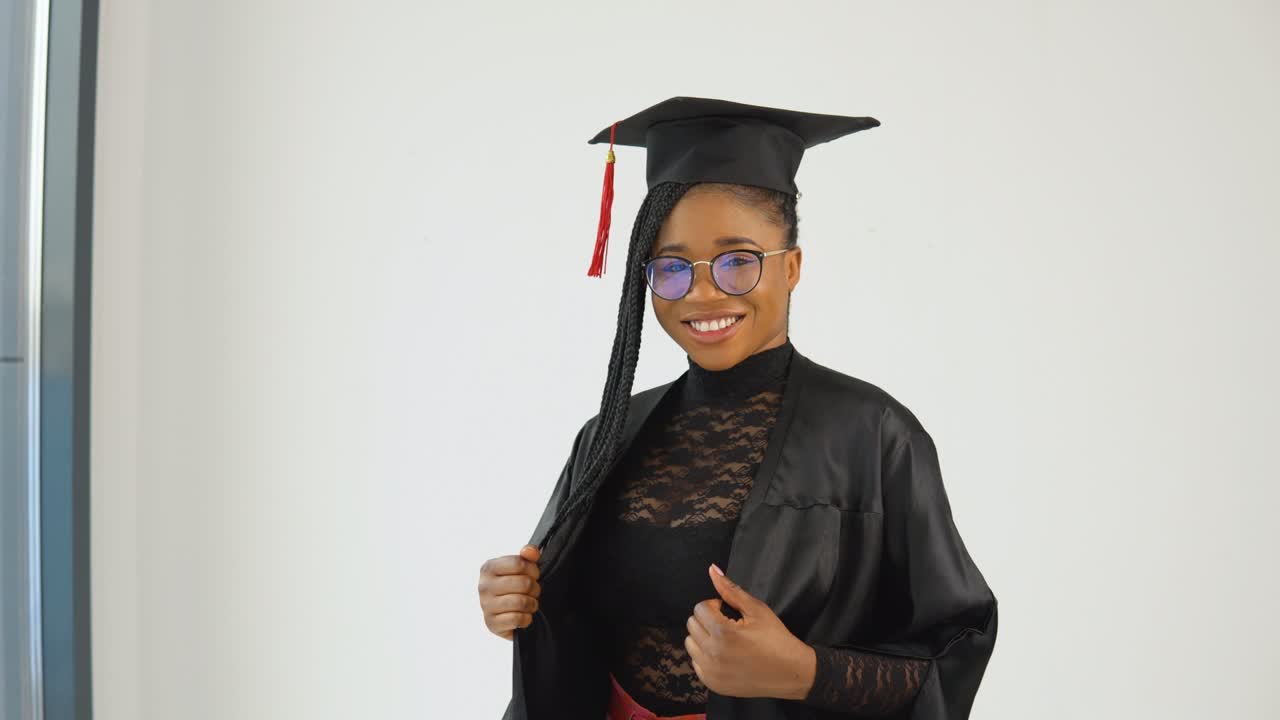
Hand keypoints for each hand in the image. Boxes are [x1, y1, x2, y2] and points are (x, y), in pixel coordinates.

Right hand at [478, 544, 541, 640]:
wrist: (503, 613)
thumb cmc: (513, 586)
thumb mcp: (520, 567)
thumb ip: (528, 555)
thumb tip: (531, 551)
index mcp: (489, 568)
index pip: (519, 563)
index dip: (533, 570)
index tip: (534, 575)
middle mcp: (484, 586)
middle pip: (523, 583)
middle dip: (535, 588)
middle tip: (534, 591)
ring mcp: (486, 605)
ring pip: (521, 602)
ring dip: (532, 604)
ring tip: (530, 604)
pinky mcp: (491, 623)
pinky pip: (517, 619)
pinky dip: (526, 619)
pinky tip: (524, 616)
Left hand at [685, 563, 817, 700]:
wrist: (790, 672)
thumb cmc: (776, 638)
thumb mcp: (756, 609)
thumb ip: (730, 590)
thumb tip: (712, 569)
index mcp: (722, 632)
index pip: (699, 608)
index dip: (715, 606)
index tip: (729, 613)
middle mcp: (712, 653)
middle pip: (691, 625)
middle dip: (707, 620)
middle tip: (727, 625)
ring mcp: (711, 672)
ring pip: (690, 644)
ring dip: (703, 637)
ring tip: (724, 639)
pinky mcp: (713, 684)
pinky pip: (696, 663)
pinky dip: (705, 656)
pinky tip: (724, 655)